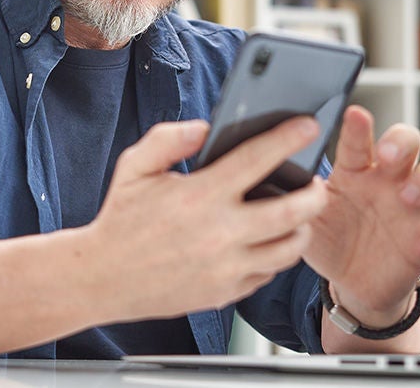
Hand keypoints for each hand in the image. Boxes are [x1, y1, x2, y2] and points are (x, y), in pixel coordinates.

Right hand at [82, 117, 328, 322]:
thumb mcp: (135, 168)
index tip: (306, 126)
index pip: (256, 160)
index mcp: (199, 196)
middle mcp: (219, 233)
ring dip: (302, 227)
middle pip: (292, 212)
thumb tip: (204, 127)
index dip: (287, 139)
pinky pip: (268, 273)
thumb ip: (168, 139)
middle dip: (315, 193)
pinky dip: (276, 255)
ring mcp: (226, 267)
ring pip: (289, 248)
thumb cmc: (120, 220)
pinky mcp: (226, 292)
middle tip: (316, 182)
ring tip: (299, 214)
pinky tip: (269, 240)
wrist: (103, 278)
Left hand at [303, 106, 419, 327]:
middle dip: (402, 141)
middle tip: (387, 154)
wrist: (350, 282)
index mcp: (354, 171)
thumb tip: (281, 174)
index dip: (358, 127)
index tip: (355, 114)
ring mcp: (411, 208)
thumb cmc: (328, 239)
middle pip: (407, 141)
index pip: (358, 141)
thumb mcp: (307, 219)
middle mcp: (387, 181)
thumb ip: (298, 197)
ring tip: (409, 196)